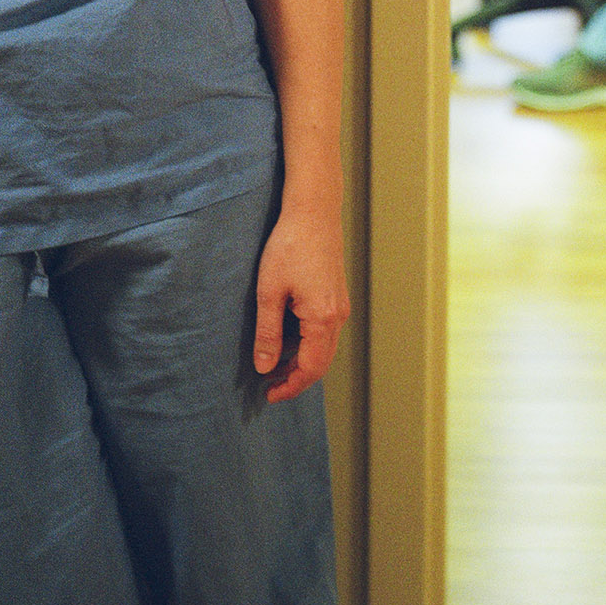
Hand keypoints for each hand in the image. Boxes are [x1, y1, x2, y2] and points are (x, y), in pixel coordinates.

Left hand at [253, 200, 349, 403]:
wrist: (313, 210)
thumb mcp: (270, 292)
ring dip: (302, 360)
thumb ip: (268, 333)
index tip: (269, 394)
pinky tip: (288, 336)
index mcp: (323, 318)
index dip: (290, 386)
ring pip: (325, 347)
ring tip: (274, 362)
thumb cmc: (290, 245)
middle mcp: (338, 315)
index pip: (311, 369)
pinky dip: (309, 343)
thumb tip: (265, 367)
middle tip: (270, 384)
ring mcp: (340, 304)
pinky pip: (326, 330)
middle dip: (297, 377)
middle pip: (321, 362)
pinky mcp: (337, 294)